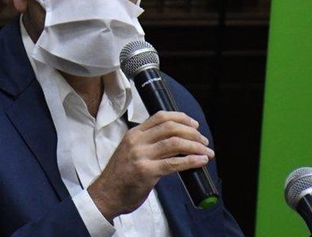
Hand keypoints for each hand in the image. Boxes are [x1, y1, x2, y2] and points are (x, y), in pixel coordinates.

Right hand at [87, 110, 214, 220]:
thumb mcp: (130, 151)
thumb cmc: (120, 175)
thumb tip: (177, 142)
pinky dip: (191, 161)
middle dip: (192, 132)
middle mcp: (137, 141)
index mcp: (134, 134)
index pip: (160, 117)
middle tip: (204, 141)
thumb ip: (148, 144)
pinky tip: (201, 161)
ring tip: (206, 152)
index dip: (181, 118)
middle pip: (171, 128)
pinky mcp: (146, 172)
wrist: (106, 195)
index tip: (194, 124)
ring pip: (175, 143)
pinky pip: (174, 163)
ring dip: (195, 146)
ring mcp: (141, 156)